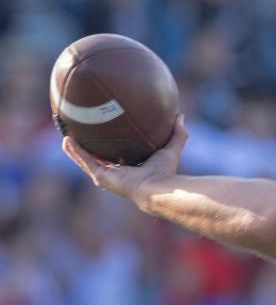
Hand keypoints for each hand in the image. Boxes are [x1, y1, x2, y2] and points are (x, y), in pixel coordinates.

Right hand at [61, 114, 187, 204]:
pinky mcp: (101, 177)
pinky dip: (75, 152)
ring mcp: (108, 178)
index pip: (119, 158)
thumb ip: (178, 134)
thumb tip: (180, 115)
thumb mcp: (171, 149)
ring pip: (88, 161)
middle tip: (81, 136)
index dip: (112, 149)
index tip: (107, 138)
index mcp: (132, 170)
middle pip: (100, 161)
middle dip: (90, 150)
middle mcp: (118, 175)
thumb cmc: (166, 173)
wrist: (158, 188)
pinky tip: (66, 140)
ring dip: (76, 150)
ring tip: (66, 136)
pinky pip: (84, 162)